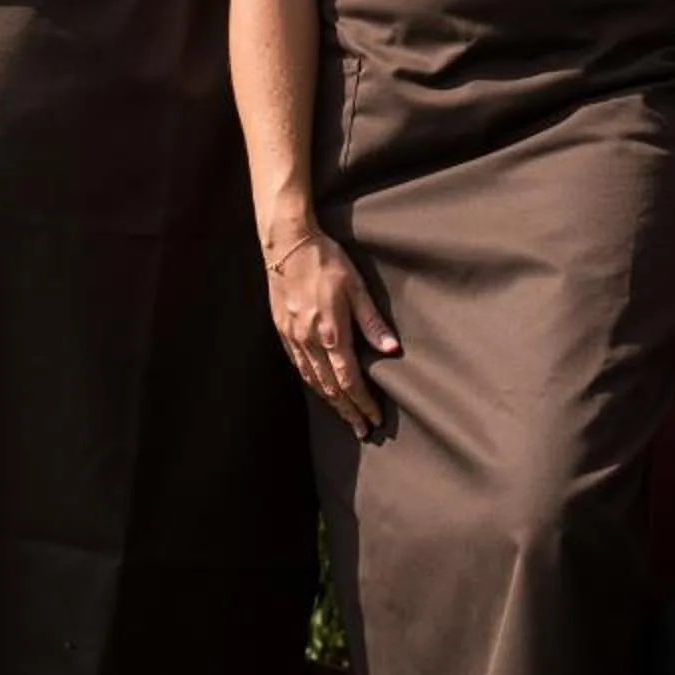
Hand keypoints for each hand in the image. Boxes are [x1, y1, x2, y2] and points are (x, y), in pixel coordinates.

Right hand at [263, 225, 398, 438]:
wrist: (287, 243)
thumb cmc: (326, 260)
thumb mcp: (356, 286)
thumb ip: (372, 322)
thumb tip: (392, 350)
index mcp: (331, 333)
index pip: (350, 381)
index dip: (363, 403)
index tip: (375, 419)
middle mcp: (309, 341)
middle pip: (331, 388)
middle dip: (348, 412)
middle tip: (362, 431)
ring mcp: (293, 337)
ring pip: (313, 381)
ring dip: (330, 403)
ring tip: (344, 416)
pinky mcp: (282, 329)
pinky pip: (298, 366)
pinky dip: (311, 384)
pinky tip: (319, 389)